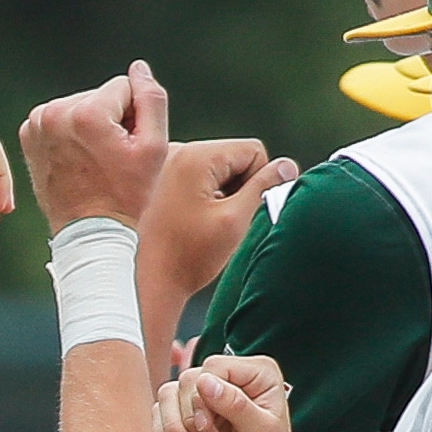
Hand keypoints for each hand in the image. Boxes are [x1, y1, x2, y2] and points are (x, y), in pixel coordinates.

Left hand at [20, 59, 169, 232]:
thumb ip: (151, 100)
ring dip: (91, 125)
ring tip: (96, 160)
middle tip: (112, 158)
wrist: (90, 232)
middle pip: (99, 95)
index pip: (124, 88)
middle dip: (111, 119)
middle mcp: (55, 112)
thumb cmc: (127, 194)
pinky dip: (71, 133)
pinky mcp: (28, 135)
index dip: (134, 116)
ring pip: (80, 105)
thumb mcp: (154, 148)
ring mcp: (37, 124)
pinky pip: (60, 118)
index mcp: (86, 113)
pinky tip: (78, 159)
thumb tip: (139, 68)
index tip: (128, 147)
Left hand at [142, 138, 297, 299]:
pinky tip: (190, 222)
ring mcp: (163, 164)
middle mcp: (176, 151)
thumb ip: (265, 187)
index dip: (258, 181)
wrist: (144, 281)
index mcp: (195, 156)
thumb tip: (287, 167)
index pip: (252, 150)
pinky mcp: (157, 179)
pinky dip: (201, 196)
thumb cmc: (186, 257)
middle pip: (232, 157)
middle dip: (237, 187)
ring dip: (220, 193)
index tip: (241, 211)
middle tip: (222, 220)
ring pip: (215, 168)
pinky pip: (195, 177)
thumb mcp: (235, 221)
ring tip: (204, 224)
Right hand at [154, 355, 304, 431]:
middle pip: (188, 380)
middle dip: (191, 418)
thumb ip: (235, 404)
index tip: (209, 428)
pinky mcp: (188, 413)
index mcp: (257, 373)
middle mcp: (231, 377)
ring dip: (175, 428)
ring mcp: (207, 394)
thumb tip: (204, 382)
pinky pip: (159, 411)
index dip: (203, 396)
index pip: (213, 368)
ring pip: (168, 394)